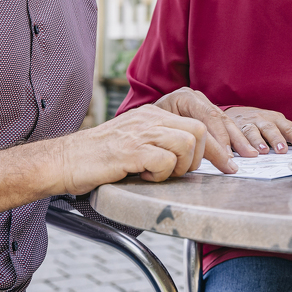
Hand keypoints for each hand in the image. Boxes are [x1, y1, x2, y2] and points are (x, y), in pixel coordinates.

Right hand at [0, 105, 217, 216]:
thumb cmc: (97, 158)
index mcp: (152, 115)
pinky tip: (144, 175)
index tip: (229, 166)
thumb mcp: (134, 143)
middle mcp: (149, 118)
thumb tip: (193, 160)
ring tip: (160, 173)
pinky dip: (161, 173)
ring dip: (181, 166)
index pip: (198, 123)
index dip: (217, 147)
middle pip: (199, 129)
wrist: (63, 161)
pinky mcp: (130, 150)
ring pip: (187, 142)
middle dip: (202, 157)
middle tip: (183, 172)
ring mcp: (140, 133)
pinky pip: (164, 160)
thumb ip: (160, 144)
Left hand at [155, 87, 259, 162]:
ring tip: (250, 154)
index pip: (207, 118)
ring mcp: (204, 103)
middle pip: (219, 120)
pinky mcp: (209, 112)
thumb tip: (195, 153)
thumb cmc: (149, 128)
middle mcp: (196, 97)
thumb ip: (179, 137)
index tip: (226, 157)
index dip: (218, 139)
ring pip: (226, 122)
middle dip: (232, 141)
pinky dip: (235, 139)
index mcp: (184, 97)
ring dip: (239, 140)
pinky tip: (243, 150)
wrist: (145, 122)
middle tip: (243, 157)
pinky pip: (225, 126)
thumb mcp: (160, 129)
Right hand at [224, 106, 291, 153]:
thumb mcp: (279, 125)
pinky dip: (239, 144)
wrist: (235, 112)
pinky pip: (236, 136)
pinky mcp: (234, 129)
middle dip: (277, 139)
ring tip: (264, 151)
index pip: (290, 129)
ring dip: (258, 141)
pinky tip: (243, 152)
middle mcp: (263, 120)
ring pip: (253, 131)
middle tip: (283, 150)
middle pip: (272, 128)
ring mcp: (249, 124)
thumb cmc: (262, 122)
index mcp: (277, 119)